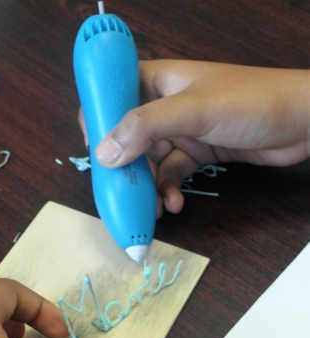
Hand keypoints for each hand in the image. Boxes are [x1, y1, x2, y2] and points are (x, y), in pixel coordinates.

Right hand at [79, 60, 309, 215]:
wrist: (303, 121)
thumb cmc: (254, 101)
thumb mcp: (195, 110)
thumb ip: (146, 128)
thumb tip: (104, 153)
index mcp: (158, 80)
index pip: (112, 92)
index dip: (98, 119)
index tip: (96, 151)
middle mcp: (165, 104)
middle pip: (127, 136)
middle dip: (123, 167)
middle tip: (121, 193)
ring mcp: (181, 129)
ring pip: (149, 161)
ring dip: (147, 187)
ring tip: (151, 209)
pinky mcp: (197, 151)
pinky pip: (171, 174)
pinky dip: (169, 191)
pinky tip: (174, 205)